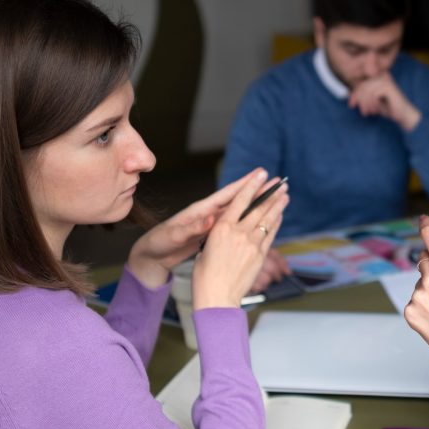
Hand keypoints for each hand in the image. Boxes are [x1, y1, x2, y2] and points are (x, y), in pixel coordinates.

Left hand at [127, 171, 264, 288]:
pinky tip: (257, 221)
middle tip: (276, 181)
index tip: (260, 173)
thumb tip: (210, 220)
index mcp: (201, 210)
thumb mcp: (175, 235)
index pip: (227, 194)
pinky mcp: (212, 234)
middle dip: (256, 190)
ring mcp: (211, 223)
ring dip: (255, 205)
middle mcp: (209, 214)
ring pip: (239, 212)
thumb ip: (193, 228)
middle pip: (238, 200)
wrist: (152, 255)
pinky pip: (234, 225)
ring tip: (272, 198)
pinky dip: (247, 221)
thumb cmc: (159, 242)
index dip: (244, 184)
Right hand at [191, 173, 288, 309]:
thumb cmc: (205, 276)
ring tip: (285, 194)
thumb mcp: (206, 248)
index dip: (252, 186)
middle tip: (280, 182)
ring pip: (267, 220)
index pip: (239, 201)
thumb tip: (226, 228)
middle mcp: (238, 233)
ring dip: (277, 206)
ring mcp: (251, 244)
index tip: (261, 175)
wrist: (217, 297)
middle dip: (270, 193)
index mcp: (220, 228)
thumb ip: (218, 235)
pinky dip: (276, 223)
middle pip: (258, 208)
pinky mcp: (260, 255)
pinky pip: (270, 235)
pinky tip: (279, 215)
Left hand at [348, 72, 420, 130]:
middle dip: (358, 99)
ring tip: (366, 113)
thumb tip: (351, 94)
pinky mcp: (388, 87)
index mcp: (378, 77)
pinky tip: (374, 111)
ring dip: (365, 103)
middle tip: (359, 110)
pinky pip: (373, 94)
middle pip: (362, 86)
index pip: (361, 83)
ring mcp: (386, 80)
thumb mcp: (372, 101)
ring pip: (366, 90)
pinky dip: (371, 104)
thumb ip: (364, 96)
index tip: (351, 105)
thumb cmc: (388, 109)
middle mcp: (382, 76)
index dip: (355, 94)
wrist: (403, 115)